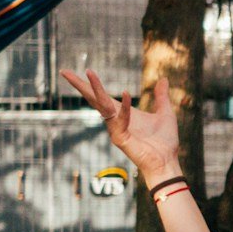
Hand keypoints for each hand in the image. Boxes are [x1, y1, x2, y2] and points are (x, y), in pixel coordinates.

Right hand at [59, 69, 181, 183]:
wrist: (167, 162)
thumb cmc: (164, 142)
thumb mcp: (165, 113)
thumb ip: (161, 96)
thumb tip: (164, 79)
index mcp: (122, 113)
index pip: (101, 96)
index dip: (90, 84)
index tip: (82, 70)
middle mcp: (114, 120)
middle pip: (93, 99)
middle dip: (80, 85)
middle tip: (65, 72)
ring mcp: (115, 129)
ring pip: (102, 105)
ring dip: (96, 88)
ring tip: (89, 72)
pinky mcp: (120, 139)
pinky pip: (121, 120)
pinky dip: (125, 108)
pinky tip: (127, 93)